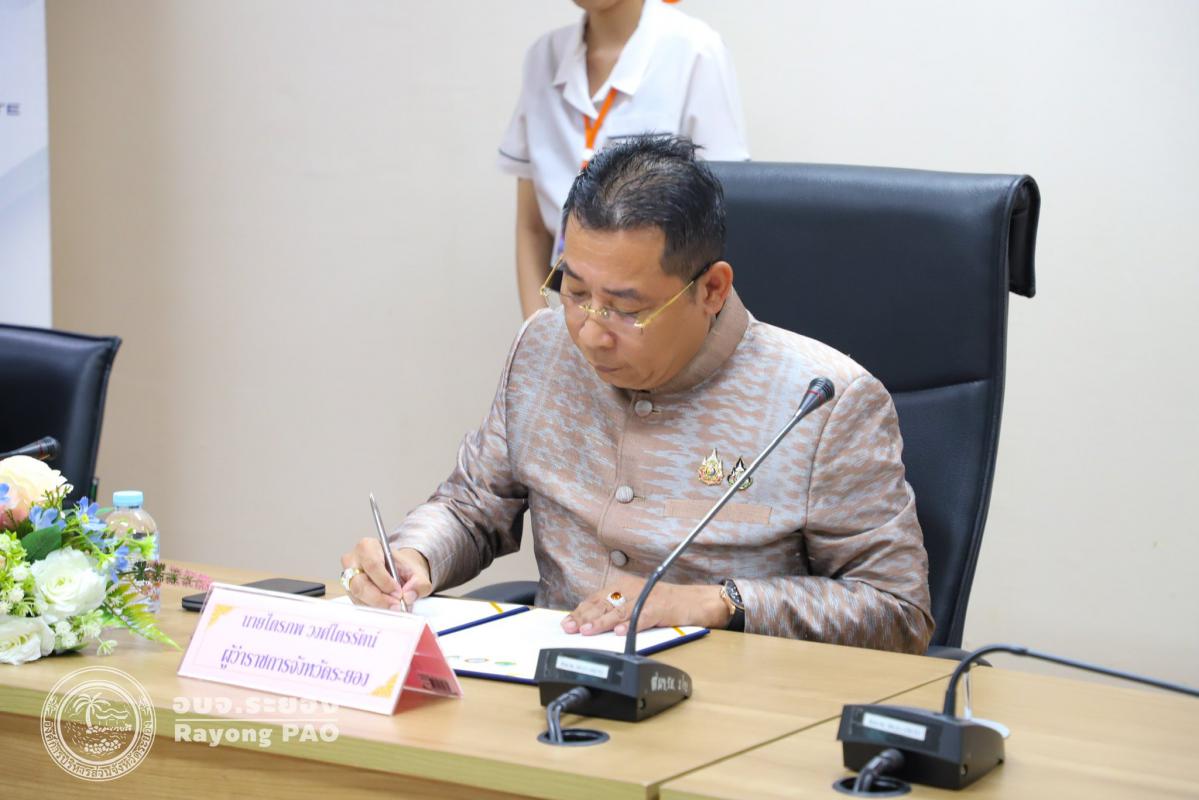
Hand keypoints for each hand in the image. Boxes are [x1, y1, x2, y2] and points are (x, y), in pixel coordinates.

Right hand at [340, 538, 431, 610]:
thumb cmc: (402, 568)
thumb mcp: (417, 572)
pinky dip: (372, 609)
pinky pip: (357, 604)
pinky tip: (385, 609)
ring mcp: (347, 577)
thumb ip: (419, 583)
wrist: (397, 572)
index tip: (398, 593)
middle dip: (380, 598)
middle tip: (396, 605)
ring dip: (376, 606)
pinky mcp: (348, 592)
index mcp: (368, 546)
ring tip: (393, 608)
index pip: (372, 565)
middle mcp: (352, 561)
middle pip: (360, 584)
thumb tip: (409, 595)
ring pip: (357, 596)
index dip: (385, 582)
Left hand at [561, 576, 730, 635]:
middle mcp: (633, 589)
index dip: (580, 611)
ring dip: (601, 622)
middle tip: (570, 628)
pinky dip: (630, 625)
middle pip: (603, 604)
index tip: (566, 623)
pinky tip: (619, 632)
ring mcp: (646, 598)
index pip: (597, 599)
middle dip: (585, 617)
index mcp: (624, 586)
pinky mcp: (660, 608)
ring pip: (619, 611)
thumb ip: (617, 610)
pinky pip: (642, 618)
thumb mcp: (637, 602)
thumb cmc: (665, 604)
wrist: (696, 601)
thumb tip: (591, 624)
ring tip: (587, 631)